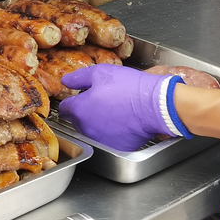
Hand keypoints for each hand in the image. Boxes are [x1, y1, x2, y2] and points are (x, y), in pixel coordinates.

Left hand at [59, 64, 192, 150]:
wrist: (154, 104)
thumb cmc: (127, 86)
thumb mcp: (100, 72)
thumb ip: (78, 78)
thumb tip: (66, 81)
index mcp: (80, 111)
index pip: (65, 109)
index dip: (71, 100)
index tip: (79, 96)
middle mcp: (87, 129)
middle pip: (78, 120)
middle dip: (84, 111)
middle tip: (100, 99)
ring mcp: (103, 140)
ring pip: (93, 130)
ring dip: (97, 121)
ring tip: (113, 108)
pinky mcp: (118, 146)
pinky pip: (109, 138)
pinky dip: (113, 131)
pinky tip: (122, 119)